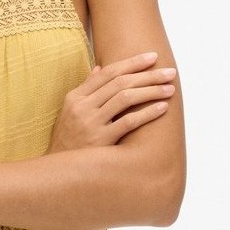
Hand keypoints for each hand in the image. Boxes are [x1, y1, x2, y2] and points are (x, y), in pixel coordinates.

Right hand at [48, 52, 175, 152]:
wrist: (59, 172)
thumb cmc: (68, 141)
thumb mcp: (70, 112)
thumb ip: (85, 89)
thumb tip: (100, 68)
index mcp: (75, 97)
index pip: (108, 73)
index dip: (132, 63)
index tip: (152, 57)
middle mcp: (83, 106)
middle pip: (120, 82)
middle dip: (148, 75)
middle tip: (170, 72)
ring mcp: (91, 123)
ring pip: (125, 98)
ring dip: (151, 91)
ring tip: (170, 89)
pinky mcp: (101, 141)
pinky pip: (128, 122)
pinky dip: (147, 113)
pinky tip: (162, 108)